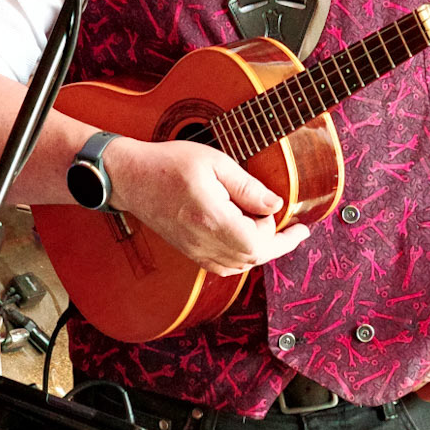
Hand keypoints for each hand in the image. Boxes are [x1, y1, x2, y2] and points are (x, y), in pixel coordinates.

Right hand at [104, 136, 309, 275]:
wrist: (130, 178)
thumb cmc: (169, 164)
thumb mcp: (215, 163)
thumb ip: (248, 187)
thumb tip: (276, 206)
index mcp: (213, 218)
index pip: (259, 243)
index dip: (283, 236)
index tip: (298, 225)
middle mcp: (203, 241)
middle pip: (253, 258)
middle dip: (277, 244)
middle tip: (294, 230)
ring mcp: (194, 250)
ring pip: (240, 266)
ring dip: (260, 251)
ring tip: (271, 231)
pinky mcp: (189, 251)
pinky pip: (223, 267)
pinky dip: (241, 257)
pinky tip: (247, 239)